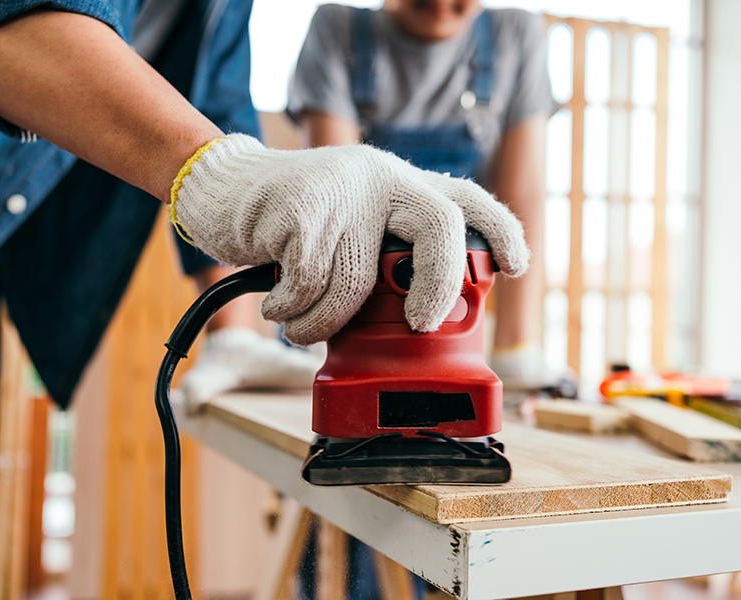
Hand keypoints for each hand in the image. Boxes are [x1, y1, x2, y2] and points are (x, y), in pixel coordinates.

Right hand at [171, 134, 529, 345]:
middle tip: (422, 325)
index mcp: (400, 185)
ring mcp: (341, 188)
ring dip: (324, 322)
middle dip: (438, 285)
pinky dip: (292, 311)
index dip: (500, 230)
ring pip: (358, 280)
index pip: (465, 197)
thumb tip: (418, 321)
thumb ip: (383, 257)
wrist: (224, 188)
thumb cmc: (293, 225)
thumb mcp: (350, 229)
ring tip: (299, 322)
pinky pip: (310, 285)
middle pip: (440, 226)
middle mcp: (380, 177)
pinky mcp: (301, 206)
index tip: (517, 267)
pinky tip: (279, 302)